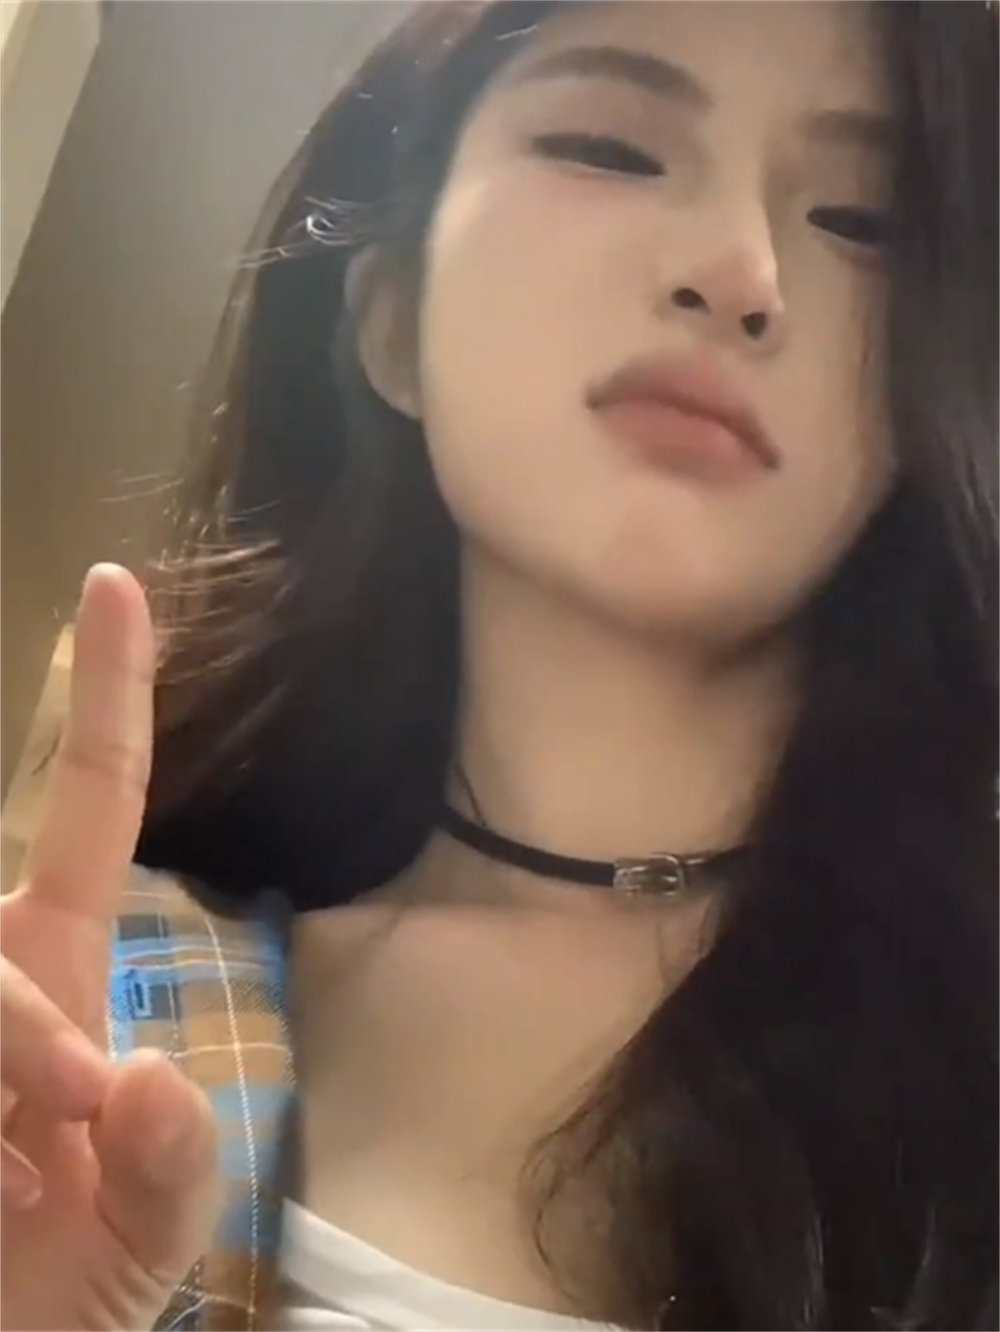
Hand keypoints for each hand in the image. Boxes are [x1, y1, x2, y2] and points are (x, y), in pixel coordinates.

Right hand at [1, 565, 221, 1330]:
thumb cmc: (57, 1296)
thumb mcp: (144, 1244)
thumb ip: (170, 1171)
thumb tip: (139, 1072)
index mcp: (57, 971)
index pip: (91, 802)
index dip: (106, 695)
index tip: (113, 584)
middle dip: (14, 1031)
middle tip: (60, 1133)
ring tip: (1, 1196)